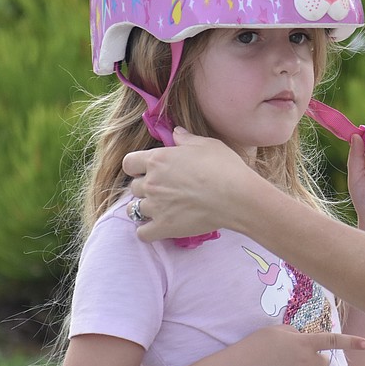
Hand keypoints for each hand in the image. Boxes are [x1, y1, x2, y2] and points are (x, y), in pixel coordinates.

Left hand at [123, 128, 260, 240]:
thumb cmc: (223, 166)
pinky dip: (148, 231)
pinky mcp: (163, 227)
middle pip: (134, 187)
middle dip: (146, 188)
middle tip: (164, 189)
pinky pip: (142, 233)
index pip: (129, 163)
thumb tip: (175, 132)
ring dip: (146, 209)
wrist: (236, 196)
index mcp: (157, 159)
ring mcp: (155, 206)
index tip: (147, 169)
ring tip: (162, 208)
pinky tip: (160, 226)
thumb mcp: (206, 144)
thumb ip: (185, 139)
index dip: (136, 166)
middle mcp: (151, 182)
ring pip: (134, 210)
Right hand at [229, 325, 364, 365]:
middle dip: (317, 356)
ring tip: (286, 359)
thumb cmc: (257, 344)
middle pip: (324, 361)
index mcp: (304, 343)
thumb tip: (302, 338)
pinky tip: (282, 365)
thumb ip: (295, 332)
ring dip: (307, 364)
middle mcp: (306, 361)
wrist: (241, 365)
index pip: (333, 340)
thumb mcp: (277, 330)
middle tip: (298, 351)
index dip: (350, 341)